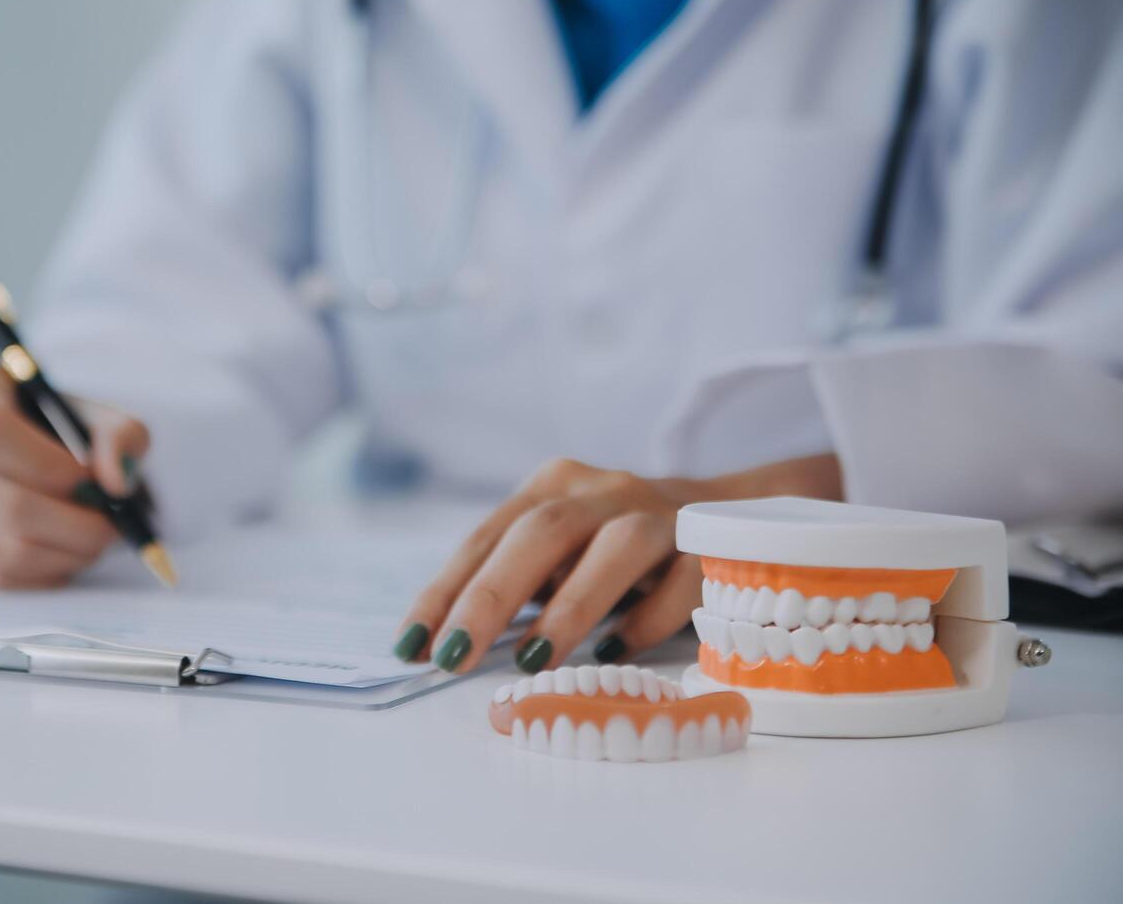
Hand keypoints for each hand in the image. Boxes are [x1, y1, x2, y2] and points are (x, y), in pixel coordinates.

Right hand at [0, 364, 149, 587]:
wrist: (21, 450)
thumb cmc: (58, 428)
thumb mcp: (98, 416)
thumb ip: (120, 436)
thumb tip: (115, 481)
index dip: (50, 467)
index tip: (91, 480)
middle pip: (4, 503)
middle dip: (75, 524)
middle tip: (112, 524)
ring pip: (2, 549)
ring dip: (65, 553)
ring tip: (92, 538)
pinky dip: (43, 572)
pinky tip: (63, 550)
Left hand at [392, 454, 841, 672]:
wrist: (732, 513)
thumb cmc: (617, 550)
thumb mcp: (562, 553)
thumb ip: (516, 585)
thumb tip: (446, 647)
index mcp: (553, 487)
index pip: (487, 537)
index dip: (446, 591)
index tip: (413, 645)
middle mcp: (604, 491)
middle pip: (542, 532)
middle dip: (492, 596)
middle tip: (456, 656)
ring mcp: (661, 514)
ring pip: (618, 547)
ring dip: (571, 605)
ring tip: (531, 659)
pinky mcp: (711, 546)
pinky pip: (681, 581)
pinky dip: (647, 619)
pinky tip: (614, 653)